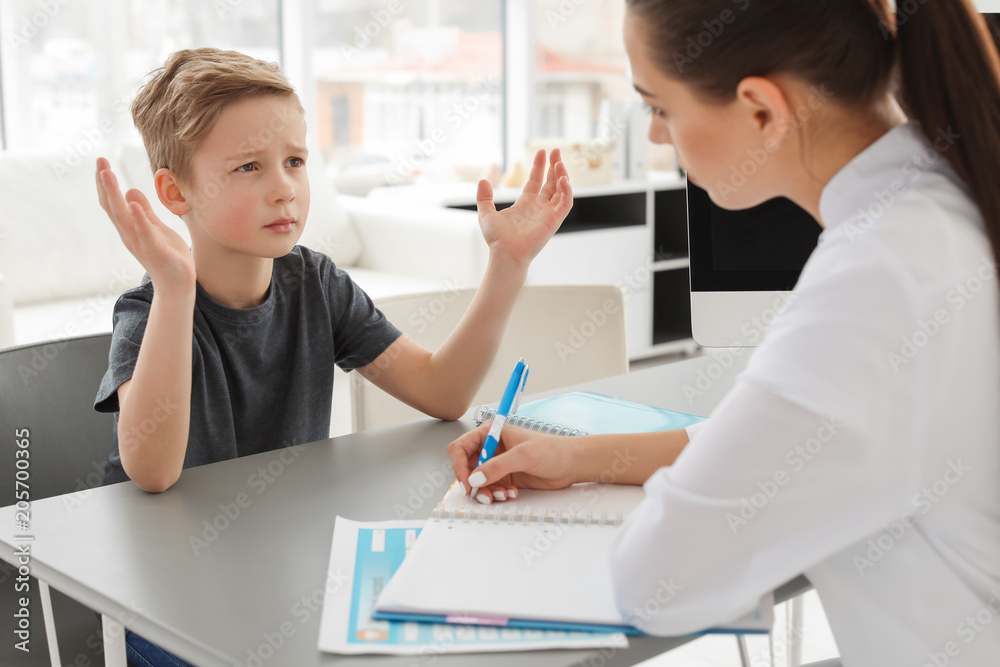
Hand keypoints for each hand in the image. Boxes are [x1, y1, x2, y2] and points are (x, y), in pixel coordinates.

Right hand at [96, 157, 195, 293]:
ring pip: (123, 217)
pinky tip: (132, 204)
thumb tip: (130, 192)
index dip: (105, 184)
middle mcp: (129, 234)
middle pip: (112, 206)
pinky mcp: (156, 251)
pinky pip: (144, 233)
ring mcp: (140, 243)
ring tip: (108, 174)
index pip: (112, 203)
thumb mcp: (156, 227)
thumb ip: (144, 211)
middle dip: (105, 184)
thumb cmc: (167, 255)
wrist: (178, 284)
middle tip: (100, 161)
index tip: (101, 163)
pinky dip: (138, 219)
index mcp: (129, 228)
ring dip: (114, 195)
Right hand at [446, 422, 578, 503]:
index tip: (468, 483)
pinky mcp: (504, 477)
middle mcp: (490, 447)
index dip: (459, 466)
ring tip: (503, 494)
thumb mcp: (523, 456)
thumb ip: (497, 467)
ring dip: (486, 491)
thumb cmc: (552, 450)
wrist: (571, 464)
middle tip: (484, 494)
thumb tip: (475, 479)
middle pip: (466, 467)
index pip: (460, 448)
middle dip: (473, 483)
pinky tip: (511, 493)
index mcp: (490, 432)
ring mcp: (496, 463)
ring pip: (477, 482)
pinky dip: (496, 494)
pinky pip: (489, 489)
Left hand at [477, 149, 572, 268]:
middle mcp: (539, 207)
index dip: (539, 166)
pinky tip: (563, 178)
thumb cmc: (496, 239)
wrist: (504, 253)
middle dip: (554, 166)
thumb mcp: (486, 213)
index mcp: (525, 204)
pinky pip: (566, 203)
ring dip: (562, 175)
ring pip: (561, 190)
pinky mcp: (554, 220)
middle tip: (556, 150)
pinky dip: (567, 190)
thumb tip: (482, 180)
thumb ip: (484, 197)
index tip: (541, 152)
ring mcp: (548, 213)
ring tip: (559, 161)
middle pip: (551, 182)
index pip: (536, 181)